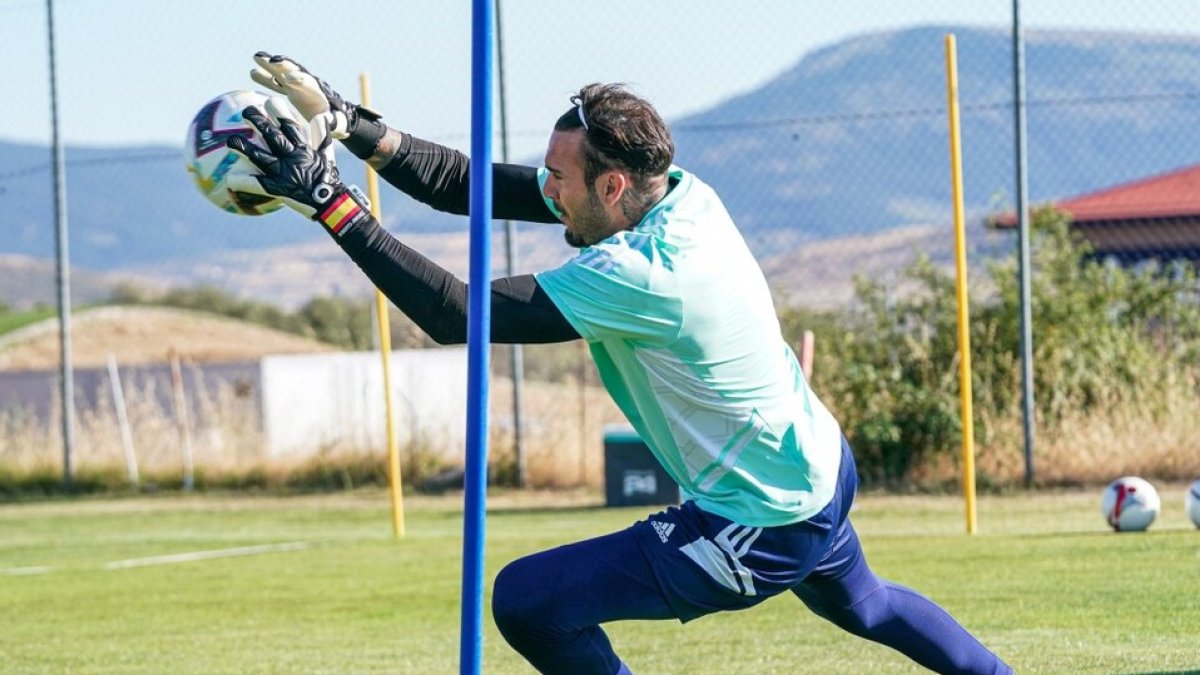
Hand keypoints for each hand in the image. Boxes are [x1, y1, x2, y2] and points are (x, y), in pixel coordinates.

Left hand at [226, 105, 369, 234]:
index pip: (290, 125)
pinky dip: (244, 182)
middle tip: (246, 111)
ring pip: (261, 157)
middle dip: (259, 121)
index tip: (269, 101)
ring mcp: (284, 173)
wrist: (331, 203)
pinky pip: (258, 185)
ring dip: (245, 148)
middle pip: (272, 135)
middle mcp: (291, 157)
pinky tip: (229, 178)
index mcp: (303, 148)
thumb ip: (322, 135)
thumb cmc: (328, 178)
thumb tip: (321, 116)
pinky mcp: (279, 189)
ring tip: (230, 141)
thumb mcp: (327, 155)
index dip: (279, 112)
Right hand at [250, 52, 361, 139]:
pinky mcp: (292, 89)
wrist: (337, 115)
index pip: (309, 83)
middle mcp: (308, 85)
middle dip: (284, 66)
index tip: (289, 80)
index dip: (299, 81)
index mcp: (319, 93)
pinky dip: (267, 76)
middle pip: (295, 71)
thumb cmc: (338, 121)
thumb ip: (332, 121)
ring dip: (271, 64)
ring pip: (283, 72)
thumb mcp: (338, 123)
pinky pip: (277, 81)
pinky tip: (253, 71)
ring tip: (256, 56)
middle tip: (271, 60)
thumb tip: (326, 118)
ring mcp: (299, 85)